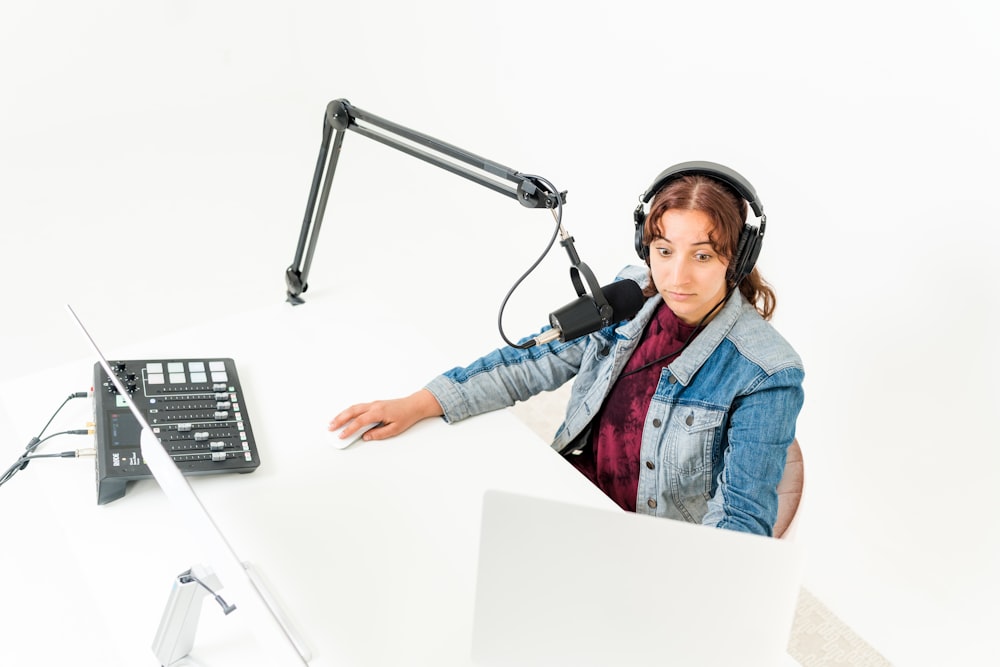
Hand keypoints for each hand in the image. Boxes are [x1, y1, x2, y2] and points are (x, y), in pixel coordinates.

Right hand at [328, 389, 443, 441]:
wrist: (414, 405)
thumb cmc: (406, 416)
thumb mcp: (395, 429)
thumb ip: (379, 434)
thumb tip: (366, 437)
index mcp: (378, 412)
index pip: (360, 421)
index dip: (349, 429)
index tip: (341, 435)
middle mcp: (374, 406)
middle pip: (352, 411)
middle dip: (340, 419)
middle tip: (330, 428)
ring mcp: (373, 403)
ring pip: (353, 408)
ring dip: (342, 414)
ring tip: (333, 422)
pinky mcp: (374, 404)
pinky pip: (358, 407)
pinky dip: (349, 411)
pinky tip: (344, 416)